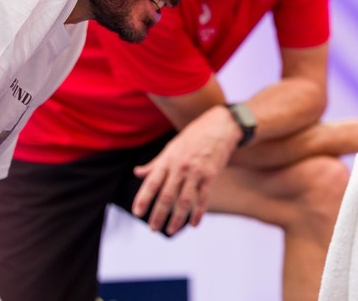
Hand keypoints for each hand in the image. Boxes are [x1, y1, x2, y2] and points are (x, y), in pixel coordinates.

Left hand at [132, 106, 239, 234]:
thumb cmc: (194, 137)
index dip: (143, 199)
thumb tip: (137, 173)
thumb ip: (155, 163)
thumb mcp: (171, 147)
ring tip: (171, 231)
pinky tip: (194, 224)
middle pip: (166, 196)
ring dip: (177, 219)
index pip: (151, 183)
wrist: (220, 126)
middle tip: (153, 228)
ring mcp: (196, 172)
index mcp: (168, 160)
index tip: (137, 213)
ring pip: (184, 201)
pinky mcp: (211, 175)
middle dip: (158, 215)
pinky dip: (198, 213)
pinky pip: (203, 198)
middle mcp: (180, 167)